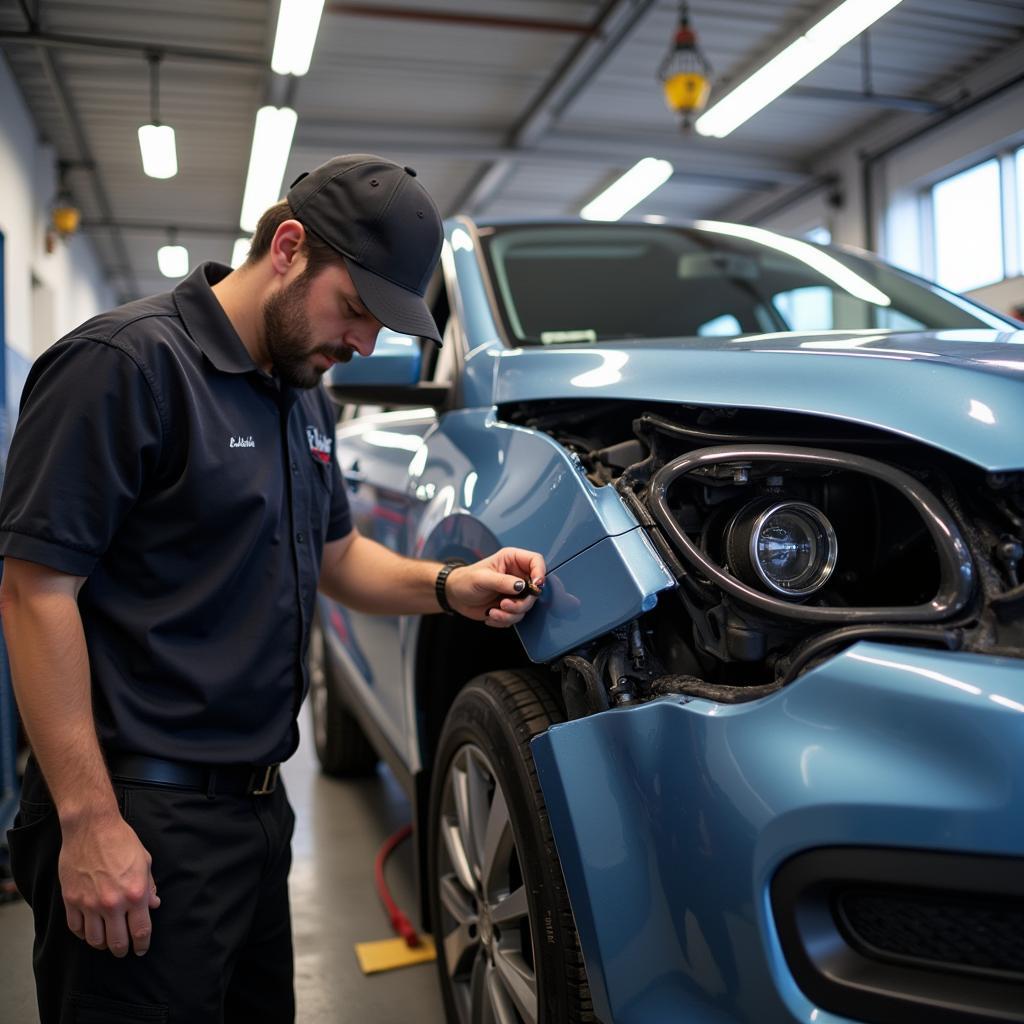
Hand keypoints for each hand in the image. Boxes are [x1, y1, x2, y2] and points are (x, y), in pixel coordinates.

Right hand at [59, 810, 159, 956]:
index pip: (140, 931)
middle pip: (117, 942)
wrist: (92, 828)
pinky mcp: (71, 901)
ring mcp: (89, 904)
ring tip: (107, 942)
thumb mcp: (144, 861)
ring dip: (102, 945)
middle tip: (124, 950)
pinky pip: (76, 929)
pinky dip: (83, 934)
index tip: (142, 949)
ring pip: (95, 940)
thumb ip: (149, 886)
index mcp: (135, 894)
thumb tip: (153, 905)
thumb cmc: (121, 841)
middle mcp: (112, 903)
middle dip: (122, 950)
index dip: (142, 944)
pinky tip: (89, 931)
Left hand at [446, 547, 545, 626]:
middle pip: (535, 589)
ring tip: (493, 612)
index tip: (535, 585)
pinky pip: (516, 616)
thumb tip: (522, 586)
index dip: (540, 572)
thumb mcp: (482, 578)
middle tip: (504, 604)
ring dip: (510, 613)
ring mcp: (514, 592)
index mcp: (512, 560)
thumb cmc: (465, 580)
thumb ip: (503, 582)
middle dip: (521, 602)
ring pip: (526, 606)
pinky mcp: (510, 606)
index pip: (536, 561)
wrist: (455, 596)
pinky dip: (504, 619)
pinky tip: (490, 615)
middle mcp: (516, 575)